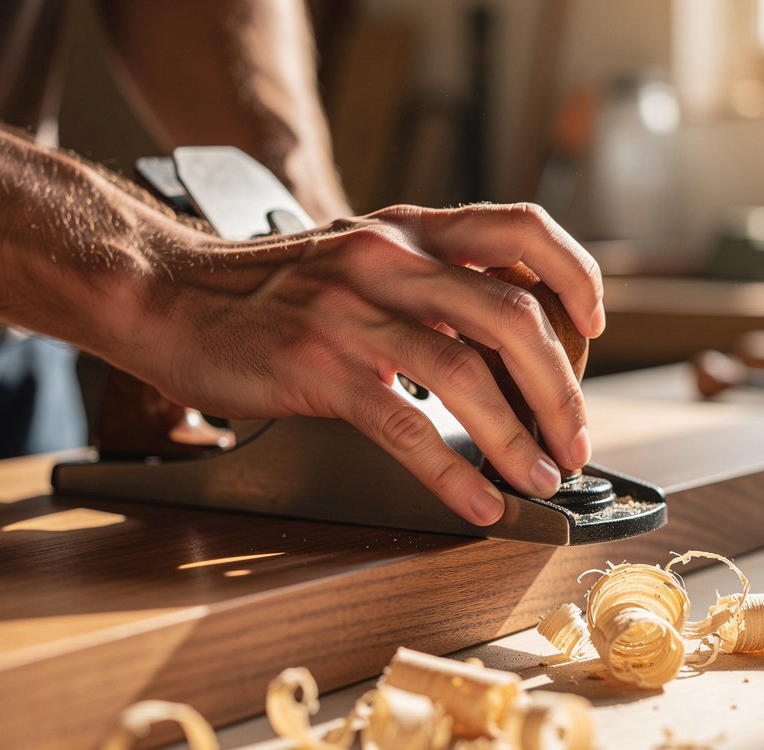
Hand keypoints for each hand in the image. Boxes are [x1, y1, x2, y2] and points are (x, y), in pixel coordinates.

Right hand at [132, 202, 603, 526]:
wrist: (168, 296)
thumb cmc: (263, 292)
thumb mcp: (352, 262)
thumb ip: (420, 282)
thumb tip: (496, 338)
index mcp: (405, 230)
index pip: (521, 230)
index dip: (576, 277)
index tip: (595, 331)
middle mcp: (387, 258)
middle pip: (512, 315)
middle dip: (562, 389)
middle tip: (576, 440)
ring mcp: (351, 312)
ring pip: (466, 374)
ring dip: (519, 438)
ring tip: (542, 478)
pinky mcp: (317, 366)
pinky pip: (405, 425)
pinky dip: (453, 473)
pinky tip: (479, 504)